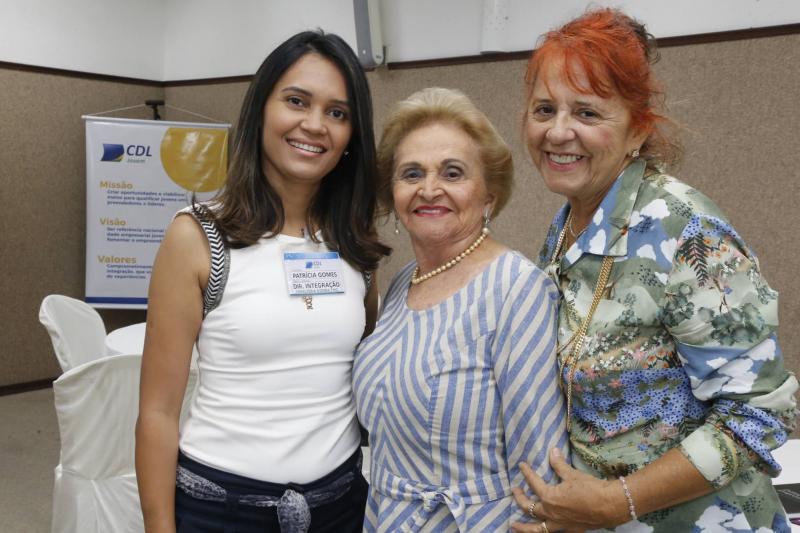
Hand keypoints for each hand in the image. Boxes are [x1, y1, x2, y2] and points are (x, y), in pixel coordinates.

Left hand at [510, 448, 626, 532]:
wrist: (610, 506)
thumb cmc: (590, 488)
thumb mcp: (572, 474)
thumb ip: (559, 464)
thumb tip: (552, 451)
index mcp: (549, 497)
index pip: (533, 483)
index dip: (527, 473)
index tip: (522, 466)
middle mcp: (551, 513)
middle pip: (529, 508)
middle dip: (520, 499)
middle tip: (515, 491)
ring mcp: (560, 524)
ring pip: (537, 529)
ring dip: (524, 527)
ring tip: (513, 526)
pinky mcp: (570, 530)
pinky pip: (553, 532)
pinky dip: (544, 531)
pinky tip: (543, 528)